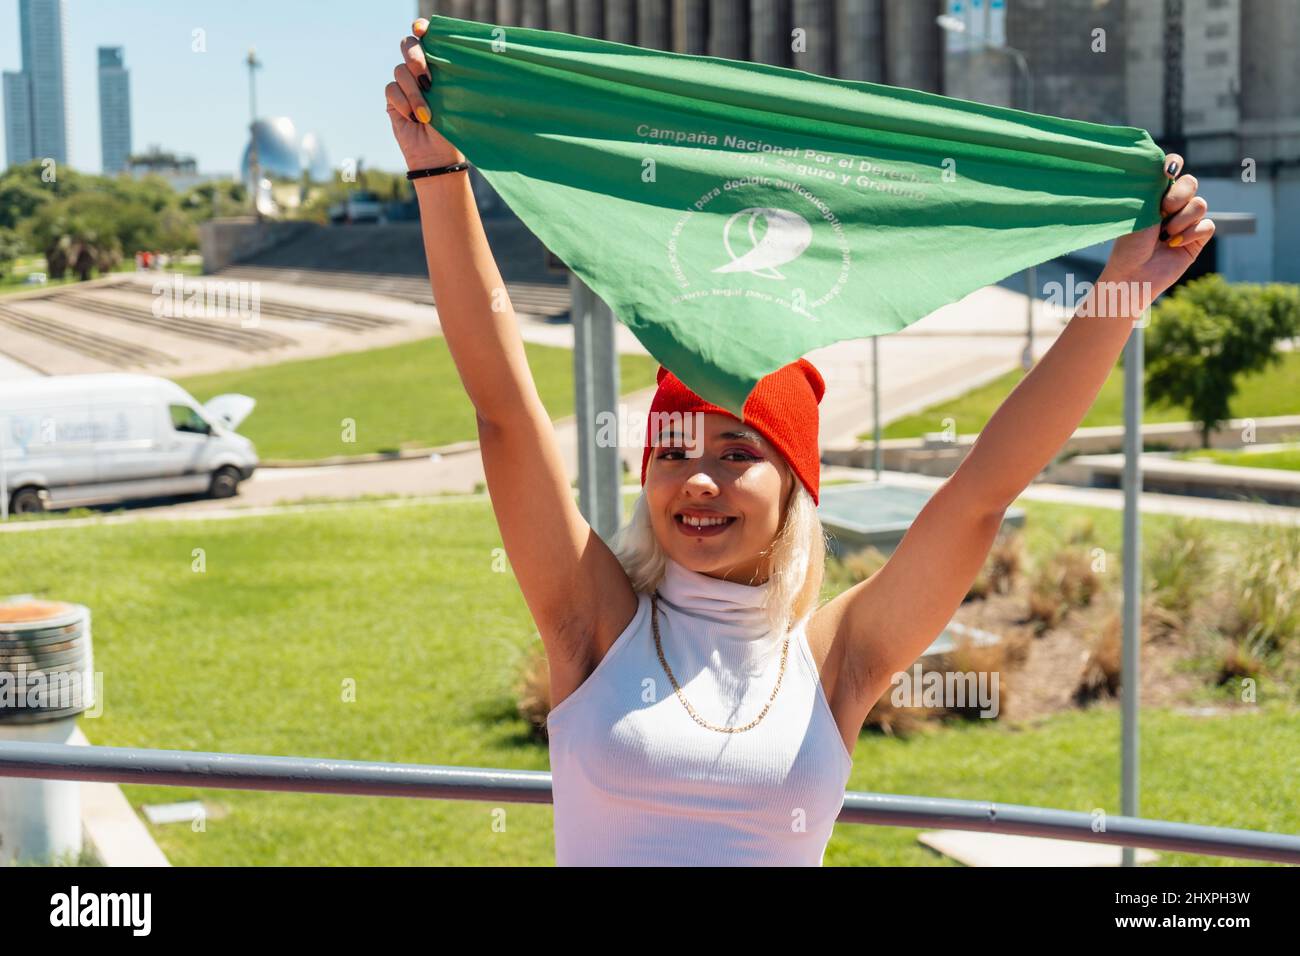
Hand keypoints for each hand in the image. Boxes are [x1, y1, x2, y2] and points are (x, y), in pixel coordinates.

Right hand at [385, 18, 465, 171]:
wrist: (438, 157)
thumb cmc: (453, 130)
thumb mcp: (454, 100)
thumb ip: (444, 77)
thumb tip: (435, 62)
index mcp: (440, 67)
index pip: (428, 38)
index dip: (422, 29)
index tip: (421, 30)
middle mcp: (421, 72)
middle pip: (408, 45)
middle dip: (415, 56)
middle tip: (427, 77)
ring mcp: (405, 85)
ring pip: (399, 70)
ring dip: (413, 92)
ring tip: (425, 114)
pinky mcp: (393, 100)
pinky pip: (391, 89)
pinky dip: (402, 103)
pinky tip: (413, 118)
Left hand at [1101, 153, 1213, 308]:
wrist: (1134, 274)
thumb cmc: (1130, 243)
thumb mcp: (1139, 211)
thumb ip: (1155, 187)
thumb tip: (1168, 166)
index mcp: (1155, 194)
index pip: (1172, 167)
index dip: (1173, 165)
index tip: (1167, 173)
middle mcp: (1173, 205)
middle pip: (1191, 183)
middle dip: (1178, 196)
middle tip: (1162, 211)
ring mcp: (1186, 221)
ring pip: (1200, 205)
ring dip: (1181, 220)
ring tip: (1164, 236)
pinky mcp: (1198, 238)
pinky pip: (1207, 225)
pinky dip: (1191, 234)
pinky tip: (1174, 244)